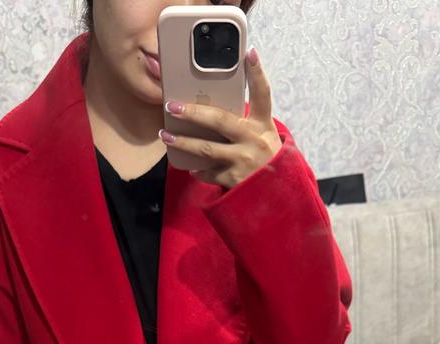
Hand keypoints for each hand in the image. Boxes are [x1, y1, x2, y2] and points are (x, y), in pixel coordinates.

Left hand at [159, 47, 282, 190]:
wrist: (275, 194)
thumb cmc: (264, 158)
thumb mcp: (262, 136)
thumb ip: (244, 122)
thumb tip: (210, 108)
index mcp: (263, 125)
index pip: (263, 94)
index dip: (257, 73)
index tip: (248, 53)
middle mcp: (253, 140)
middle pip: (220, 121)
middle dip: (194, 112)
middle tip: (172, 105)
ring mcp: (242, 161)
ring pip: (206, 149)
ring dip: (182, 142)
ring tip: (165, 135)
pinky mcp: (233, 180)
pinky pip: (207, 172)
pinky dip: (197, 169)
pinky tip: (190, 166)